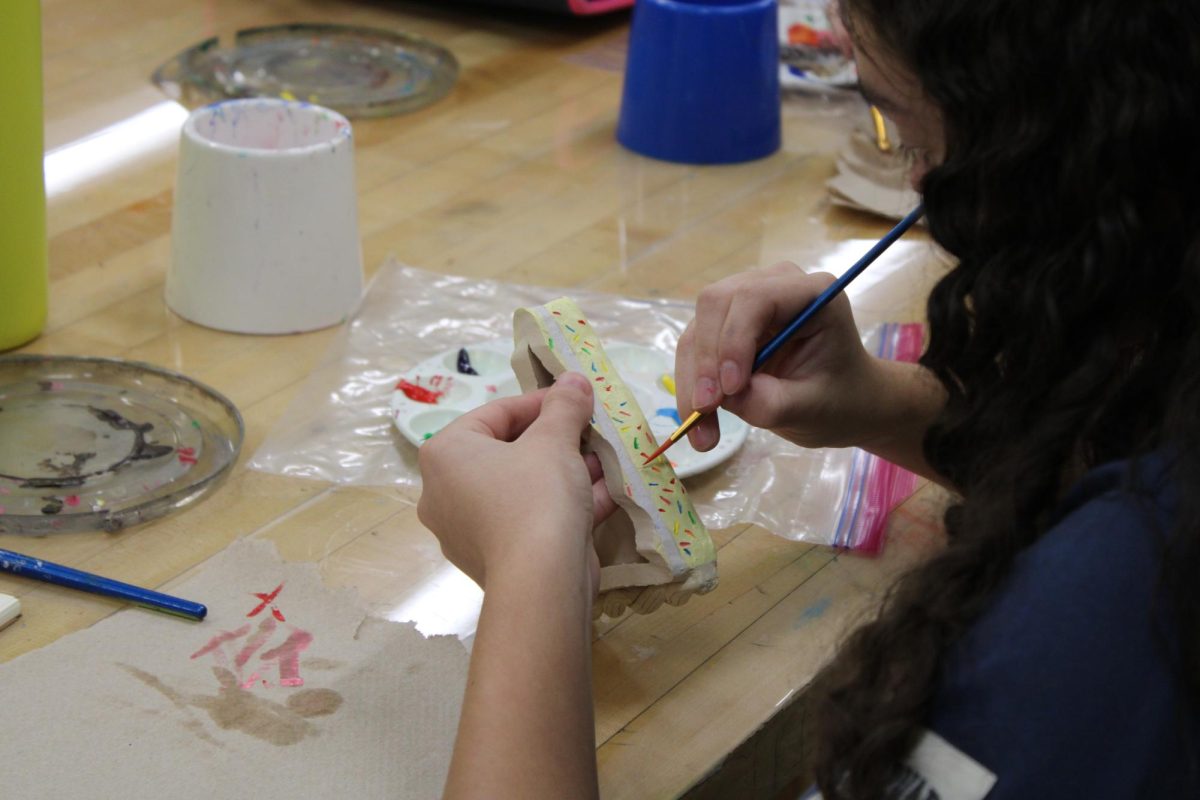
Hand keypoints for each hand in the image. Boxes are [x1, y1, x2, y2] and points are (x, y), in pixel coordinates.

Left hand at [417, 372, 614, 592]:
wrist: (541, 583)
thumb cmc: (536, 496)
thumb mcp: (555, 440)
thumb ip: (565, 406)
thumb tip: (574, 378)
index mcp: (444, 455)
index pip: (494, 413)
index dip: (540, 402)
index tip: (575, 399)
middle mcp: (445, 492)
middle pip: (508, 452)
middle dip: (555, 440)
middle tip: (590, 430)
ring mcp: (468, 530)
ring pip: (523, 488)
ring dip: (565, 471)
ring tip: (604, 459)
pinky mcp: (496, 559)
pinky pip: (530, 520)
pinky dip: (563, 505)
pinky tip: (605, 492)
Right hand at [675, 262, 881, 451]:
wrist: (843, 403)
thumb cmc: (841, 399)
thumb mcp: (811, 408)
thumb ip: (769, 402)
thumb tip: (719, 398)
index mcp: (811, 293)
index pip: (754, 298)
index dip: (734, 340)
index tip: (731, 390)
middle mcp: (774, 286)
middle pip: (715, 305)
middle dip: (705, 361)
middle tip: (705, 411)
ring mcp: (746, 302)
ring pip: (697, 330)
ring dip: (692, 381)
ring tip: (702, 434)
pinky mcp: (726, 325)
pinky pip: (695, 349)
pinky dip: (691, 386)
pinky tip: (700, 421)